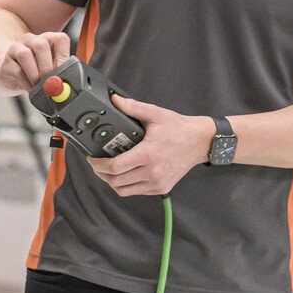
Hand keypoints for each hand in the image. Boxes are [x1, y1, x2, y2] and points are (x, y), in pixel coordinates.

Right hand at [0, 31, 70, 93]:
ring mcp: (16, 48)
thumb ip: (58, 72)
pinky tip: (30, 89)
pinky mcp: (5, 61)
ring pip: (25, 54)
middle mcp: (31, 39)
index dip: (63, 57)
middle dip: (47, 68)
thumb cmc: (34, 72)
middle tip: (49, 83)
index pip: (59, 39)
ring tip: (38, 86)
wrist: (8, 75)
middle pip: (41, 45)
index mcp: (47, 39)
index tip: (62, 73)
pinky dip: (26, 82)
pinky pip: (16, 70)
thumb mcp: (49, 69)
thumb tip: (64, 84)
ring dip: (34, 74)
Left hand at [87, 97, 214, 196]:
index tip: (92, 159)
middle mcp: (152, 172)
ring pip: (124, 190)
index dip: (98, 165)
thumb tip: (115, 100)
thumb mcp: (155, 114)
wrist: (200, 142)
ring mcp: (157, 182)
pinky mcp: (162, 188)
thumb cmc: (179, 128)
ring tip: (108, 170)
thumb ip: (133, 108)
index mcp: (148, 154)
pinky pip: (136, 192)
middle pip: (115, 181)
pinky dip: (126, 186)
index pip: (115, 167)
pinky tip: (124, 174)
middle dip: (101, 173)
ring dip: (111, 182)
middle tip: (97, 164)